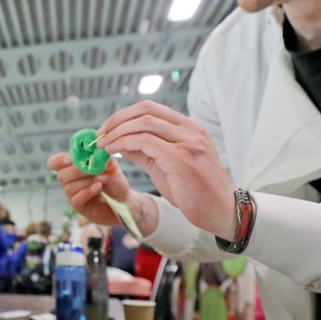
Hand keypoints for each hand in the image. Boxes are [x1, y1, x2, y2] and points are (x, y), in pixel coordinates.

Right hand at [46, 151, 131, 226]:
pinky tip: (99, 187)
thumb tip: (95, 147)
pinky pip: (76, 198)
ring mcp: (73, 195)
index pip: (54, 163)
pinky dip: (88, 191)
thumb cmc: (114, 182)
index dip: (58, 160)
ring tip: (103, 178)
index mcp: (72, 168)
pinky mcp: (79, 207)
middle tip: (94, 168)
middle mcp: (69, 181)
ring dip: (87, 180)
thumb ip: (101, 156)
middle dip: (77, 170)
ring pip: (70, 187)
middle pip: (62, 175)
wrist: (124, 200)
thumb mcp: (110, 165)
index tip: (70, 158)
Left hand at [96, 101, 236, 238]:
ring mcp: (188, 142)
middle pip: (145, 110)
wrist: (220, 211)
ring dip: (117, 132)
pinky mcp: (182, 158)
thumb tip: (120, 142)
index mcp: (189, 127)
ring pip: (143, 123)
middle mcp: (190, 130)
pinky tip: (113, 151)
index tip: (106, 129)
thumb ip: (146, 151)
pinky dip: (124, 143)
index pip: (150, 108)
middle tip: (99, 135)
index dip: (123, 115)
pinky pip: (145, 142)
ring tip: (103, 145)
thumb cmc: (195, 191)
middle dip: (116, 120)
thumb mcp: (166, 165)